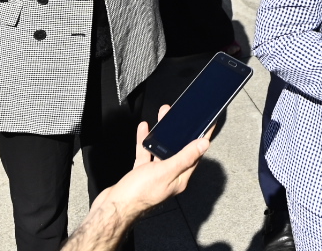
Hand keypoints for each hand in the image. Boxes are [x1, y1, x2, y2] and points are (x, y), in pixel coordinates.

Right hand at [75, 107, 207, 248]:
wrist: (114, 206)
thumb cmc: (139, 193)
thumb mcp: (165, 171)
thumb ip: (184, 157)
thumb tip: (203, 145)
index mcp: (180, 178)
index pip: (196, 155)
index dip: (202, 138)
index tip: (207, 124)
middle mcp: (169, 176)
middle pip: (178, 149)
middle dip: (179, 131)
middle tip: (180, 115)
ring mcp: (155, 175)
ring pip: (161, 149)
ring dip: (162, 133)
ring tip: (162, 117)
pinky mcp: (141, 173)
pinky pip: (146, 153)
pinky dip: (145, 141)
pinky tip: (144, 130)